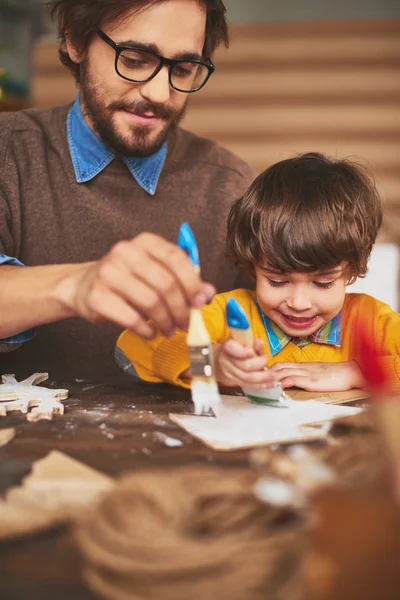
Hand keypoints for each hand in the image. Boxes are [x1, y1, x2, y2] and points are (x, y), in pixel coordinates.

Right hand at [57, 233, 214, 338]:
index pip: (176, 258)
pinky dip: (146, 329)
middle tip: (185, 323)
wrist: (83, 286)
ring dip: (165, 321)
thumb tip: (208, 293)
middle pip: (165, 283)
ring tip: (168, 330)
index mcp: (145, 242)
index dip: (192, 283)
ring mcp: (108, 273)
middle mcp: (125, 252)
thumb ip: (183, 281)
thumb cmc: (127, 280)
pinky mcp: (97, 296)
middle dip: (180, 308)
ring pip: (150, 302)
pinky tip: (150, 333)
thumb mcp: (155, 274)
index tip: (200, 302)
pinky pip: (131, 318)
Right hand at [213, 338, 275, 387]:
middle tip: (266, 358)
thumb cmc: (235, 347)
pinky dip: (261, 385)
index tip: (252, 352)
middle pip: (244, 365)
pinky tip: (270, 384)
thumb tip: (260, 342)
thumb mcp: (242, 340)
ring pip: (248, 378)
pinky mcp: (234, 382)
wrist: (220, 360)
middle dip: (259, 364)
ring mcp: (229, 373)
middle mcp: (226, 360)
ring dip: (264, 377)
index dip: (243, 352)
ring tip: (274, 375)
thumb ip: (252, 342)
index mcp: (227, 347)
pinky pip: (249, 385)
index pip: (232, 349)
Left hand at [269, 360, 364, 391]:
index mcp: (303, 365)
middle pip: (278, 367)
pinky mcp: (311, 380)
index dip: (270, 370)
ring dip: (271, 379)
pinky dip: (282, 384)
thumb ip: (307, 376)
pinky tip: (276, 388)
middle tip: (258, 382)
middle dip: (266, 374)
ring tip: (262, 386)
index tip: (262, 378)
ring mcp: (306, 373)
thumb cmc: (337, 375)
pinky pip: (292, 380)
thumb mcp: (318, 373)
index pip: (281, 364)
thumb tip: (296, 382)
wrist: (351, 372)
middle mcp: (302, 367)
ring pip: (282, 372)